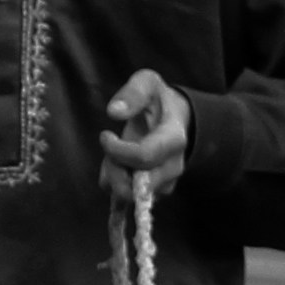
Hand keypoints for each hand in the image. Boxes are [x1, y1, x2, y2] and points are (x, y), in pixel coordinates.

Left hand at [100, 72, 190, 197]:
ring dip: (113, 176)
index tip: (105, 135)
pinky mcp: (154, 193)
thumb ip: (133, 93)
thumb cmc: (159, 100)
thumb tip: (114, 112)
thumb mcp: (148, 83)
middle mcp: (173, 167)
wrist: (178, 120)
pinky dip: (116, 188)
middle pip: (135, 186)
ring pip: (129, 196)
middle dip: (113, 169)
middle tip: (108, 146)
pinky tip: (118, 171)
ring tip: (114, 153)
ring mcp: (165, 183)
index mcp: (174, 139)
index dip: (117, 151)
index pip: (144, 157)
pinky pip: (128, 200)